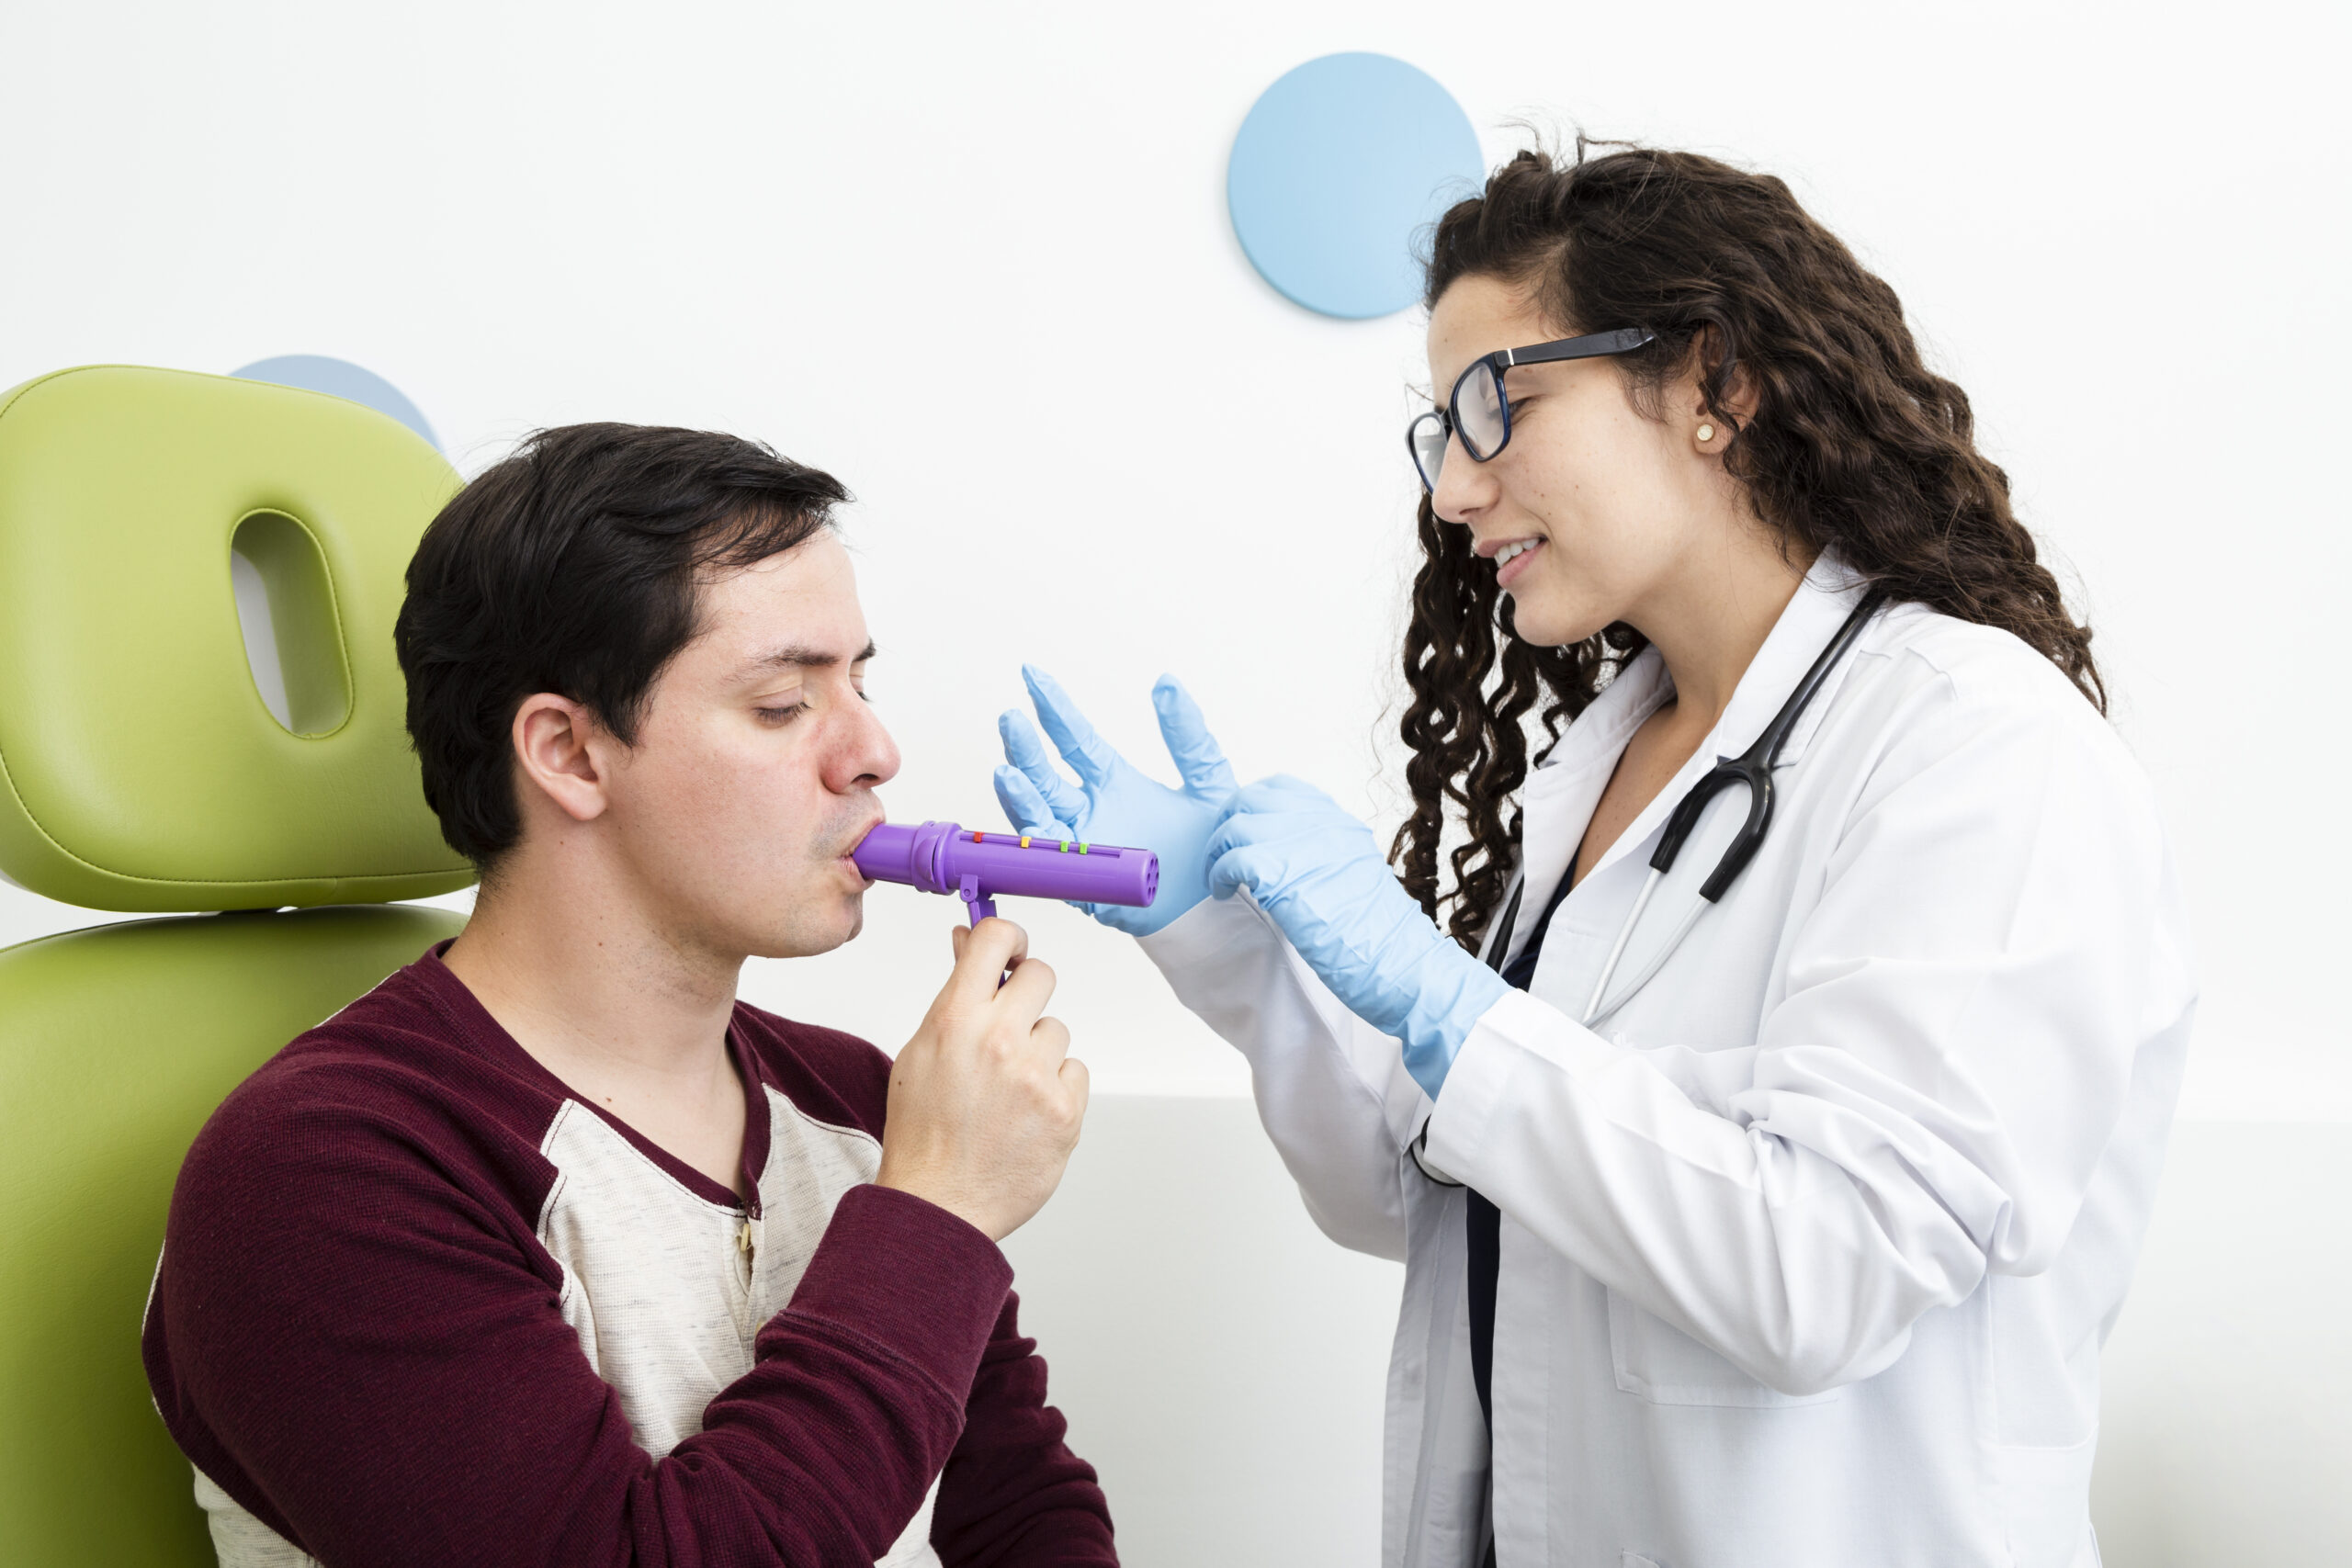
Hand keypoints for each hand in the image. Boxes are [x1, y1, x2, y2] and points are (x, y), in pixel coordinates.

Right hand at [876, 918, 1089, 1240]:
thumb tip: (968, 941)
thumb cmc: (923, 1132)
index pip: (997, 939)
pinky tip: (1026, 1113)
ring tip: (1007, 1090)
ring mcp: (1037, 1076)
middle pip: (1041, 974)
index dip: (1008, 937)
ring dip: (1038, 1051)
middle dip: (1026, 993)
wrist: (937, 1205)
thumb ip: (953, 994)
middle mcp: (1000, 1040)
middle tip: (1008, 1026)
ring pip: (1057, 1029)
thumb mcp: (921, 1051)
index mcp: (955, 1019)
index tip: (1010, 950)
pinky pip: (1075, 1071)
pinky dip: (1056, 1088)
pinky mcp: (1067, 1111)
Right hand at [993, 665, 1236, 935]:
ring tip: (1007, 769)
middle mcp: (1088, 809)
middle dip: (1024, 747)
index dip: (1053, 707)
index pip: (1075, 738)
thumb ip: (1188, 735)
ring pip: (1037, 813)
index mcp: (1113, 781)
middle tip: (1012, 719)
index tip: (1033, 674)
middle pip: (1045, 773)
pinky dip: (1036, 843)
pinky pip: (1052, 860)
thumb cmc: (1210, 845)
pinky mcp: (1084, 879)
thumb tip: (1167, 684)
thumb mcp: (1207, 780)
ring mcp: (1081, 843)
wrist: (1217, 903)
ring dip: (1019, 793)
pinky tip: (1029, 824)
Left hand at [1207, 777, 1506, 1099]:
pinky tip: (1222, 893)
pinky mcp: (1285, 875)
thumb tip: (1282, 857)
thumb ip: (1321, 856)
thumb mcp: (1355, 876)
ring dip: (1217, 853)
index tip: (1243, 835)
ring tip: (1221, 880)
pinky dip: (1217, 875)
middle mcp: (1323, 824)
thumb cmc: (1379, 938)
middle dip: (1226, 825)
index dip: (1252, 807)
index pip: (1282, 787)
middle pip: (1251, 798)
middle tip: (1221, 856)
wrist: (1402, 963)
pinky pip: (1231, 859)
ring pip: (1236, 825)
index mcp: (1340, 822)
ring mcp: (1305, 845)